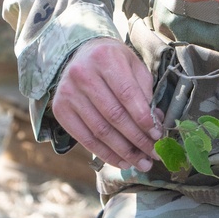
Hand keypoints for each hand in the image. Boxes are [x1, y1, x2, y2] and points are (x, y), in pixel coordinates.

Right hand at [52, 38, 161, 170]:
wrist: (82, 55)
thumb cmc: (114, 62)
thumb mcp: (134, 67)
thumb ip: (145, 93)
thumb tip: (155, 124)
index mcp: (105, 58)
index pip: (127, 94)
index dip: (143, 119)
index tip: (158, 135)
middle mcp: (82, 74)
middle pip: (113, 116)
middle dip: (137, 140)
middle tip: (154, 154)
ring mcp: (68, 93)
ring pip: (100, 131)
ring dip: (124, 152)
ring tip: (141, 162)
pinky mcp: (60, 110)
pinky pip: (85, 139)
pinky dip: (105, 154)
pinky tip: (122, 161)